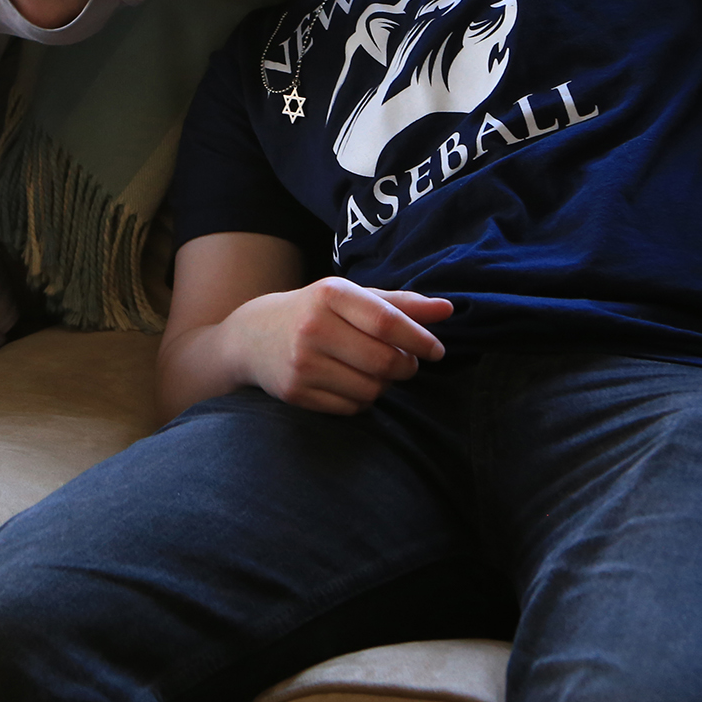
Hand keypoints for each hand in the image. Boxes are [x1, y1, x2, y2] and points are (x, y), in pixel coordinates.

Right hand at [222, 276, 452, 413]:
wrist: (253, 337)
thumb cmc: (315, 311)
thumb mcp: (351, 297)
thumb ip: (400, 303)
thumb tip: (448, 310)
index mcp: (330, 294)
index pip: (387, 321)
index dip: (419, 339)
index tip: (436, 350)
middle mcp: (313, 327)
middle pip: (384, 361)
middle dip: (406, 367)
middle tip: (406, 363)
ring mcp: (301, 363)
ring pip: (371, 389)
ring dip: (384, 385)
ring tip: (373, 371)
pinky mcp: (295, 393)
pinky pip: (351, 408)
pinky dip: (362, 400)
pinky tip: (350, 383)